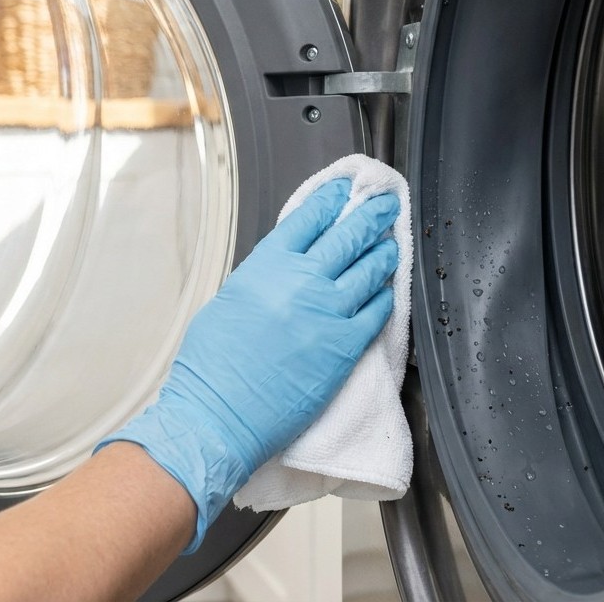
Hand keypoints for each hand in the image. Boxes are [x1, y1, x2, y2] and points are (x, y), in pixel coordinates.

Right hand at [97, 179, 398, 551]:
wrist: (220, 413)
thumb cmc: (212, 364)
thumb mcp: (230, 300)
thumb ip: (263, 276)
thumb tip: (287, 265)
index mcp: (267, 264)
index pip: (310, 217)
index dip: (332, 198)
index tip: (345, 190)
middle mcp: (302, 280)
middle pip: (348, 235)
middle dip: (371, 214)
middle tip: (384, 203)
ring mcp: (328, 312)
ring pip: (370, 268)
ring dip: (383, 251)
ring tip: (390, 243)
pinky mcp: (345, 346)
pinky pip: (376, 311)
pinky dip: (384, 294)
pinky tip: (386, 289)